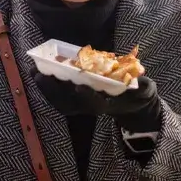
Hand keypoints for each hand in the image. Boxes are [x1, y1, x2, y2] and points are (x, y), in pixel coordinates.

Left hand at [32, 70, 161, 130]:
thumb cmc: (137, 95)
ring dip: (47, 89)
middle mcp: (92, 107)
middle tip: (42, 75)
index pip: (95, 103)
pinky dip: (48, 88)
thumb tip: (142, 82)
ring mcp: (82, 106)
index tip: (79, 87)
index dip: (87, 96)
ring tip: (34, 72)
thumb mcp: (146, 91)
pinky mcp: (76, 101)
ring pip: (60, 101)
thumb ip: (145, 87)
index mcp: (108, 105)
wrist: (131, 106)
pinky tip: (39, 74)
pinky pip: (58, 98)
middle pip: (70, 103)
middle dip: (55, 91)